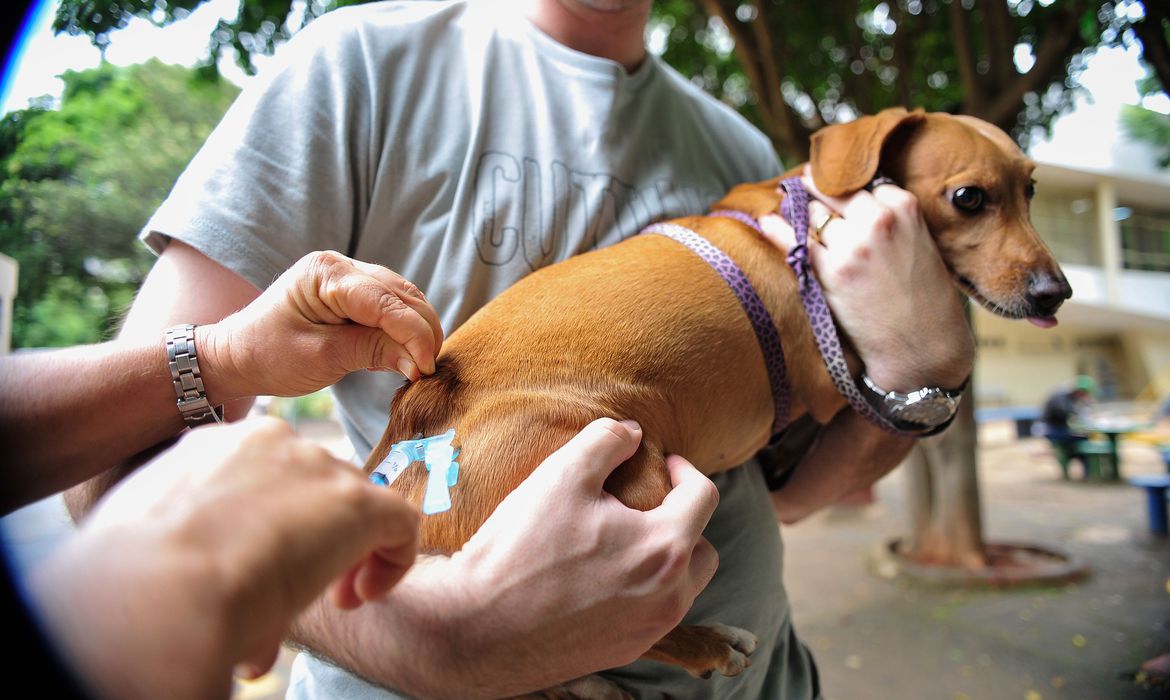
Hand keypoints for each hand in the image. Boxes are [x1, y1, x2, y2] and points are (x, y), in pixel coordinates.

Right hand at [30, 417, 418, 699]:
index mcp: (214, 446)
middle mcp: (271, 443)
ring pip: (357, 504)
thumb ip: (205, 547)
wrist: (159, 587)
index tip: (263, 565)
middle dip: (316, 538)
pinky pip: (401, 524)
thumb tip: (228, 585)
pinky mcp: (357, 502)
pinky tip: (360, 597)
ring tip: (333, 600)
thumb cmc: (138, 579)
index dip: (277, 522)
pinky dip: (393, 561)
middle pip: (317, 486)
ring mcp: (317, 467)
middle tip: (300, 590)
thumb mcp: (163, 545)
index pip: (268, 473)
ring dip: (350, 554)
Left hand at [203, 250, 443, 399]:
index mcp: (326, 273)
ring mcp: (348, 276)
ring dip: (418, 329)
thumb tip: (420, 363)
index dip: (413, 333)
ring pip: (403, 298)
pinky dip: (405, 329)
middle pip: (401, 294)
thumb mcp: (321, 358)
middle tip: (429, 370)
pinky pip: (392, 306)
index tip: (427, 367)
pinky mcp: (353, 292)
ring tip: (422, 364)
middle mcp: (341, 265)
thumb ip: (372, 352)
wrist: (237, 354)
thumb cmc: (268, 355)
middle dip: (422, 331)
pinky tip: (406, 353)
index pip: (385, 301)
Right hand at [447, 418, 720, 686]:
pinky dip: (641, 591)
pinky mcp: (623, 653)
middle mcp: (669, 597)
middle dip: (683, 521)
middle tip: (647, 504)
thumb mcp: (562, 474)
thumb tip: (632, 432)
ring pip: (681, 587)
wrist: (475, 628)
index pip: (703, 497)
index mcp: (664, 548)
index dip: (684, 470)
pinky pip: (651, 615)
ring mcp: (648, 631)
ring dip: (665, 559)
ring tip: (624, 540)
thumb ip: (606, 441)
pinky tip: (601, 577)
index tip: (661, 463)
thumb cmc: (520, 549)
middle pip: (703, 549)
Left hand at [760, 170, 972, 389]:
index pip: (863, 183)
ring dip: (800, 211)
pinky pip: (796, 242)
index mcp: (904, 207)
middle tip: (801, 184)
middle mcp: (877, 220)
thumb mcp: (919, 243)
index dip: (846, 189)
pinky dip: (778, 230)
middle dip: (816, 190)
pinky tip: (768, 220)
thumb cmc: (924, 297)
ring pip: (814, 215)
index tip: (831, 186)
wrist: (923, 344)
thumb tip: (853, 200)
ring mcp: (852, 245)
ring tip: (786, 203)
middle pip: (834, 193)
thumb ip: (892, 219)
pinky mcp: (832, 272)